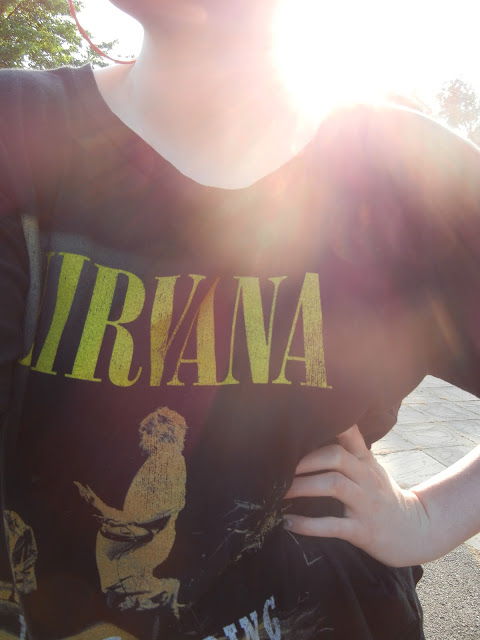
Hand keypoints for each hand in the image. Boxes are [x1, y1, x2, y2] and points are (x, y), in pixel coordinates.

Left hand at [283, 425, 431, 566]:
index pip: (350, 434)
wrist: (414, 531)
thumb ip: (348, 450)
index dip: (330, 424)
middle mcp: (367, 478)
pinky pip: (332, 525)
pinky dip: (308, 525)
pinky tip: (288, 523)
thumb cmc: (381, 495)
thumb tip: (312, 433)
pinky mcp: (363, 530)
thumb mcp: (370, 468)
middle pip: (336, 456)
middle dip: (306, 460)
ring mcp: (366, 504)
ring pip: (334, 485)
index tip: (303, 421)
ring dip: (303, 487)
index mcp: (365, 461)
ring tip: (280, 492)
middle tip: (280, 467)